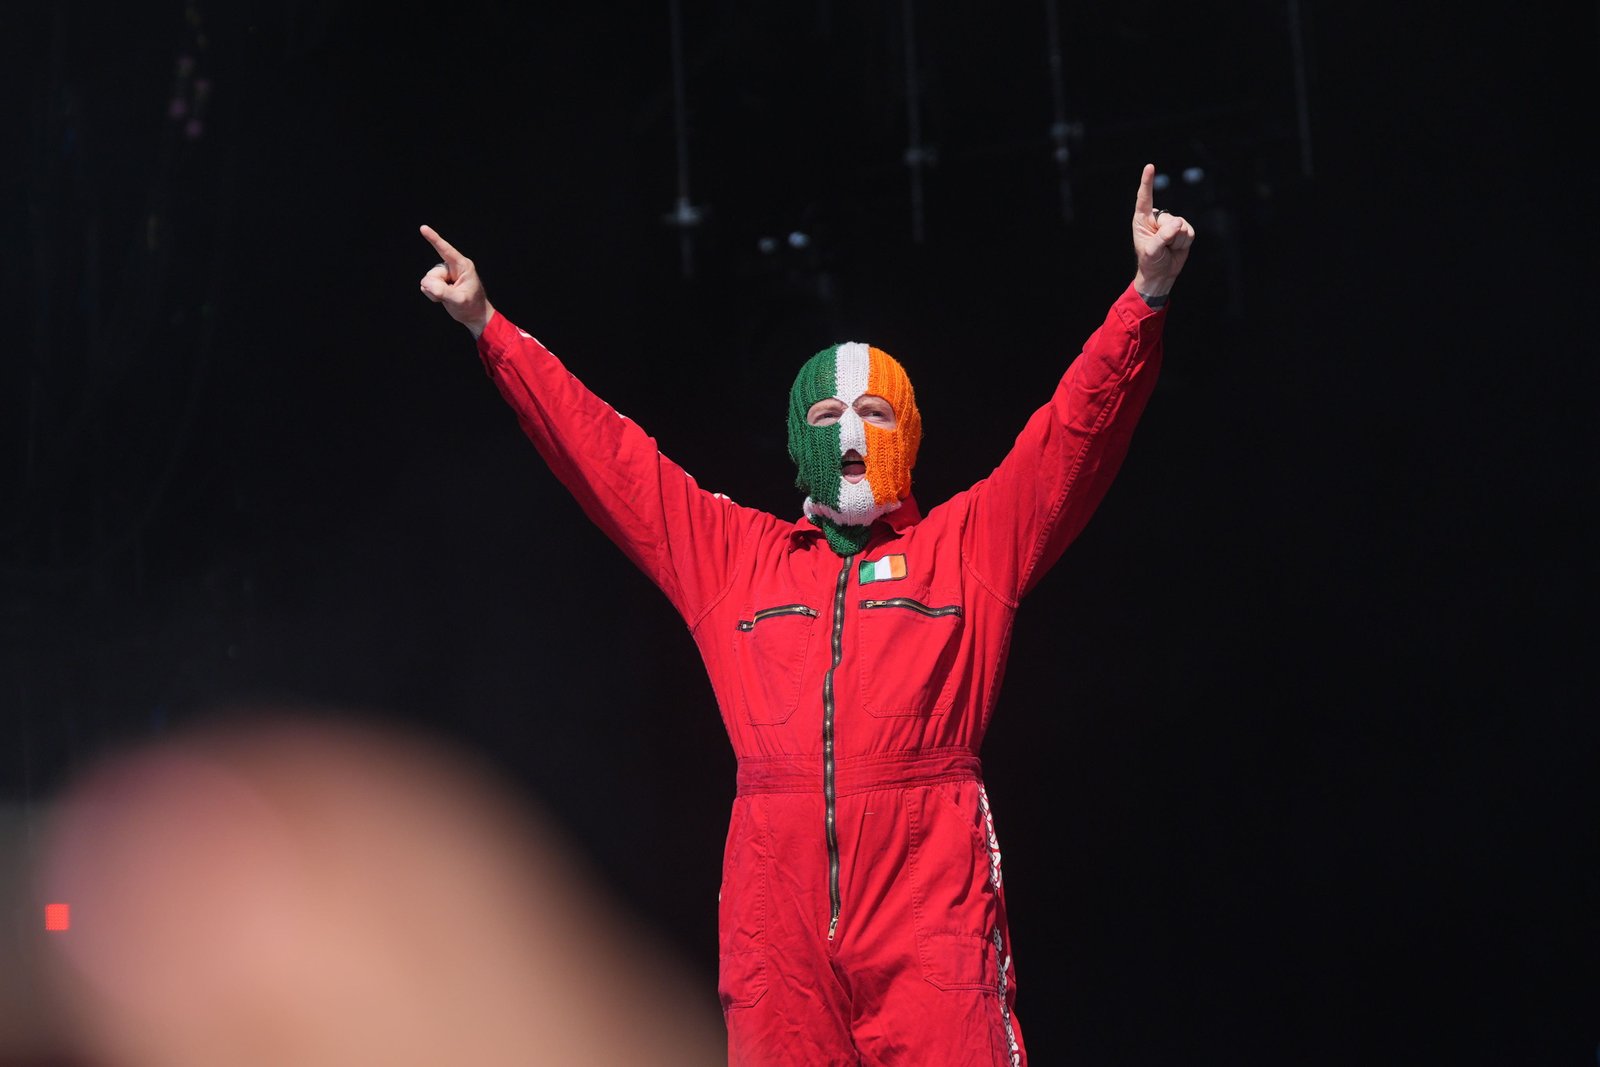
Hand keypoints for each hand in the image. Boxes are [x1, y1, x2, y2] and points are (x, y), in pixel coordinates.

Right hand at [419, 225, 495, 336]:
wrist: (474, 316)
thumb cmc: (471, 306)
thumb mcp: (459, 300)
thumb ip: (443, 292)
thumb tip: (426, 284)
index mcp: (463, 266)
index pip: (445, 250)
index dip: (433, 239)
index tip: (423, 228)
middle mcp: (452, 267)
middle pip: (433, 274)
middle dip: (437, 287)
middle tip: (451, 296)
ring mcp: (445, 274)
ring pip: (428, 280)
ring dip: (435, 292)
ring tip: (449, 297)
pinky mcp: (439, 281)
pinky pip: (426, 286)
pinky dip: (432, 295)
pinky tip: (443, 298)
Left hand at [1130, 163, 1195, 297]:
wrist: (1161, 273)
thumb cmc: (1150, 262)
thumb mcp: (1152, 251)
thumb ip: (1163, 236)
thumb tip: (1178, 224)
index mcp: (1143, 219)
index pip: (1145, 197)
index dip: (1148, 182)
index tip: (1150, 166)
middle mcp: (1157, 217)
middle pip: (1169, 219)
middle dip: (1168, 235)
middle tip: (1162, 247)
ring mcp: (1172, 222)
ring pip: (1181, 226)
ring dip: (1176, 241)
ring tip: (1168, 248)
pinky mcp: (1184, 229)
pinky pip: (1189, 232)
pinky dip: (1184, 242)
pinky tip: (1176, 247)